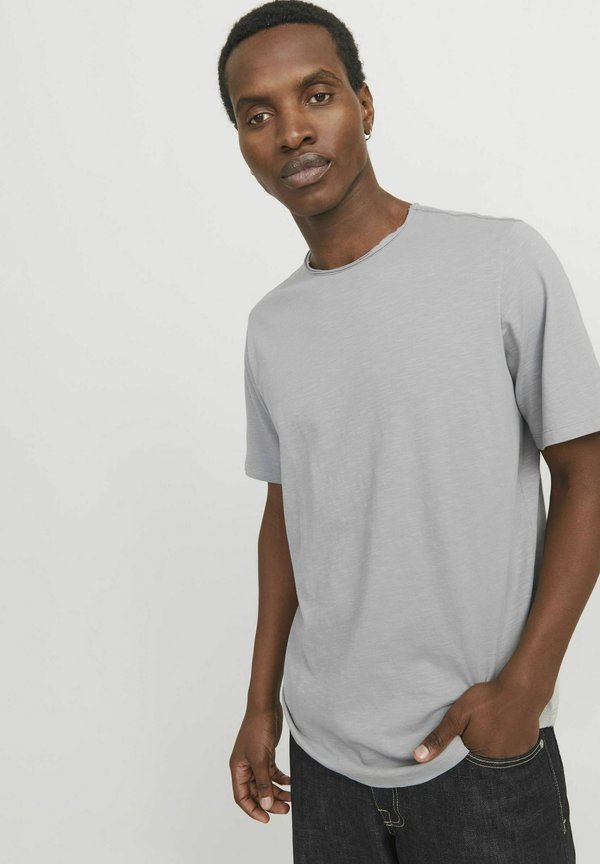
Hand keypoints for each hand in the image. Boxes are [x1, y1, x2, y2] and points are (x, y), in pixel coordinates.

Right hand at [229, 702, 291, 822]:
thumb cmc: (258, 730)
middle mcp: (245, 767)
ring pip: (265, 784)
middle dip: (270, 802)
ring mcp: (256, 761)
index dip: (253, 810)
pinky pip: (272, 773)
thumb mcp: (261, 760)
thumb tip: (266, 804)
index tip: (267, 819)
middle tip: (286, 810)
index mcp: (237, 769)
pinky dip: (281, 779)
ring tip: (292, 799)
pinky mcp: (266, 754)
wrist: (265, 707)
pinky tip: (291, 783)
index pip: (242, 797)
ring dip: (277, 792)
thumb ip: (263, 783)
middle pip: (255, 792)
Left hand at [412, 678, 545, 762]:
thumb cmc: (488, 699)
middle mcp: (498, 762)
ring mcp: (515, 756)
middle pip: (481, 757)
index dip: (463, 745)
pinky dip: (508, 740)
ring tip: (494, 723)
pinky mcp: (527, 747)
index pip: (465, 759)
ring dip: (494, 743)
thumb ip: (440, 737)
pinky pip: (513, 748)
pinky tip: (506, 725)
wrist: (521, 689)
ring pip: (498, 753)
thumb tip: (418, 758)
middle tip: (483, 723)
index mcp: (478, 755)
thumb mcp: (458, 714)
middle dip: (478, 744)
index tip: (467, 731)